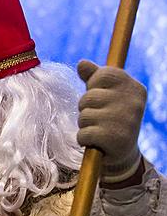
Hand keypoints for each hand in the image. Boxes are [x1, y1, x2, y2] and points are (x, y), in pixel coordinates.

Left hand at [77, 60, 145, 182]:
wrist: (122, 152)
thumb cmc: (111, 117)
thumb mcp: (106, 94)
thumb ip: (94, 77)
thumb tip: (82, 63)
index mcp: (134, 88)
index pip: (103, 74)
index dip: (93, 86)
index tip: (100, 96)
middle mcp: (134, 103)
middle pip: (88, 96)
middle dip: (85, 108)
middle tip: (98, 118)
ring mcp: (126, 121)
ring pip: (84, 116)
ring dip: (84, 125)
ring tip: (98, 129)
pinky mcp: (115, 139)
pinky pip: (83, 134)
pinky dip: (83, 139)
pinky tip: (95, 142)